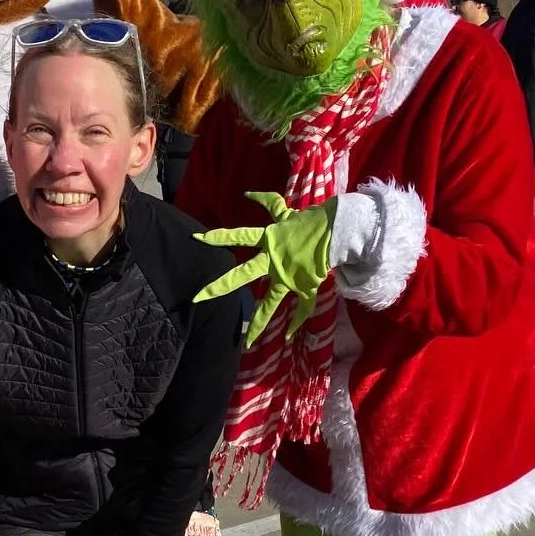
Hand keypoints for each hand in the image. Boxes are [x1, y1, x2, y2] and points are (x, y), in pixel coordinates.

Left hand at [194, 191, 338, 346]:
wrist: (337, 231)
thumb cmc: (309, 221)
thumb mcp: (285, 211)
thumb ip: (267, 202)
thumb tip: (247, 193)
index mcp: (269, 241)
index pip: (239, 235)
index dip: (219, 236)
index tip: (198, 238)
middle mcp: (273, 261)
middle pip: (242, 275)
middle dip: (220, 286)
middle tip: (198, 297)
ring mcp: (287, 277)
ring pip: (270, 304)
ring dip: (259, 324)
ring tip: (249, 342)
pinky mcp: (305, 287)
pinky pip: (301, 308)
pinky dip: (296, 322)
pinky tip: (287, 337)